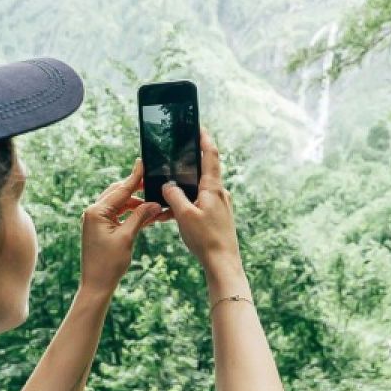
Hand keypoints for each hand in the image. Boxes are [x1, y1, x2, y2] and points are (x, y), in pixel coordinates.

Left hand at [80, 159, 162, 292]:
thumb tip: (154, 203)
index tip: (143, 162)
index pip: (120, 190)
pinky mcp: (101, 228)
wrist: (96, 285)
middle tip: (154, 182)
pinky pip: (119, 215)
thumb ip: (140, 216)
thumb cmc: (109, 264)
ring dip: (137, 204)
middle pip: (119, 193)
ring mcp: (96, 220)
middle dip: (137, 189)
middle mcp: (94, 212)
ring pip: (120, 204)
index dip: (134, 177)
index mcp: (96, 211)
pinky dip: (132, 214)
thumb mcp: (127, 237)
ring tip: (156, 204)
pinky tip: (148, 215)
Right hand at [162, 129, 240, 272]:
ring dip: (183, 193)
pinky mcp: (218, 217)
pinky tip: (173, 218)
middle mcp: (220, 193)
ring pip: (199, 191)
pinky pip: (200, 205)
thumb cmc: (206, 239)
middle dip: (188, 166)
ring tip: (167, 202)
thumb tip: (168, 184)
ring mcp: (220, 205)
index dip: (205, 139)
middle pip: (204, 171)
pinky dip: (187, 207)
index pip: (211, 155)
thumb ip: (174, 196)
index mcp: (213, 188)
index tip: (199, 126)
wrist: (223, 263)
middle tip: (174, 160)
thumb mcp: (184, 215)